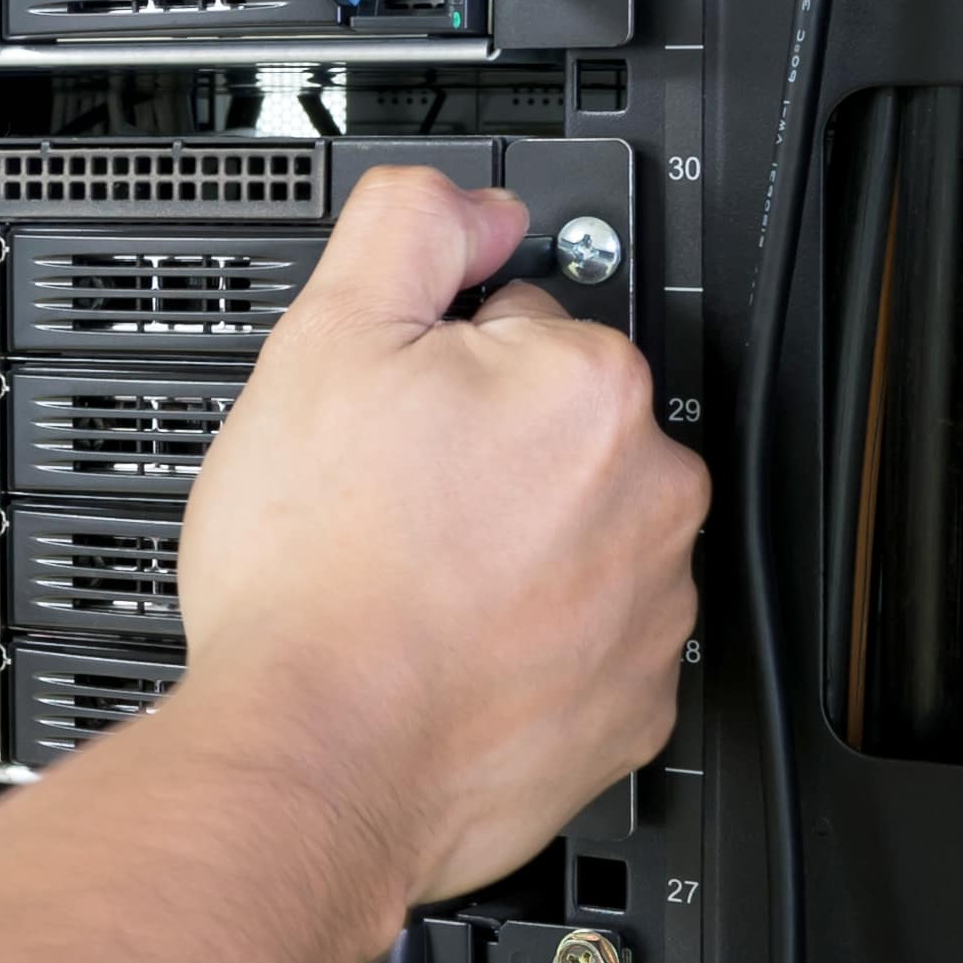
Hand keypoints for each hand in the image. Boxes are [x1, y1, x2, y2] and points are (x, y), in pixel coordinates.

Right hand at [176, 167, 708, 908]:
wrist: (315, 755)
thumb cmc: (312, 575)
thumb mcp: (319, 342)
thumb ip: (409, 230)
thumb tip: (476, 206)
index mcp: (586, 388)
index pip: (518, 325)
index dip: (433, 361)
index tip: (387, 411)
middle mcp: (649, 494)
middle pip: (556, 432)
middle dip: (480, 451)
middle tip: (384, 496)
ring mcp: (650, 611)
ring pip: (574, 537)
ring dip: (507, 547)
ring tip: (403, 578)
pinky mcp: (632, 708)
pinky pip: (583, 644)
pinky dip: (524, 643)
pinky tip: (441, 647)